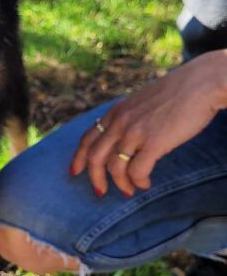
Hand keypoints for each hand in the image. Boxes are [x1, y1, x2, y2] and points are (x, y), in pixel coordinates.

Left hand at [70, 51, 226, 197]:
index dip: (79, 158)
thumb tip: (126, 137)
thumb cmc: (178, 93)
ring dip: (120, 184)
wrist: (201, 83)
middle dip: (94, 178)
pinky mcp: (153, 142)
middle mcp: (121, 122)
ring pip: (113, 167)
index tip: (75, 172)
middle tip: (100, 192)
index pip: (88, 138)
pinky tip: (145, 183)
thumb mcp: (143, 101)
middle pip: (94, 156)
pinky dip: (139, 181)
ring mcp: (135, 132)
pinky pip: (136, 171)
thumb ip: (130, 117)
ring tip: (130, 190)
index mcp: (117, 111)